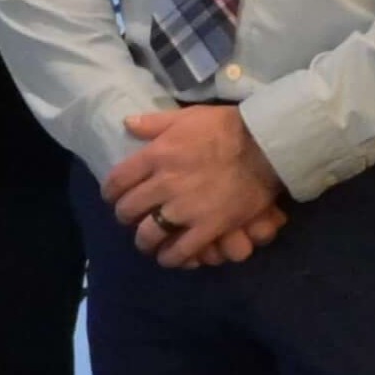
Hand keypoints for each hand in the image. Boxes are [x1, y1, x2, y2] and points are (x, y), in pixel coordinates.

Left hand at [106, 106, 290, 267]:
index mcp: (156, 155)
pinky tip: (169, 257)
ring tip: (146, 242)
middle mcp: (164, 184)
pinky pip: (181, 250)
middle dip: (124, 217)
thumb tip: (127, 124)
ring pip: (149, 234)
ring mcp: (185, 208)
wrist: (264, 145)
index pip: (117, 180)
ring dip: (144, 241)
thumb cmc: (225, 127)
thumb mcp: (186, 116)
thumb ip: (154, 123)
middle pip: (129, 209)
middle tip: (130, 219)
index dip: (110, 192)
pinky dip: (171, 257)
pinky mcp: (208, 227)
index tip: (112, 197)